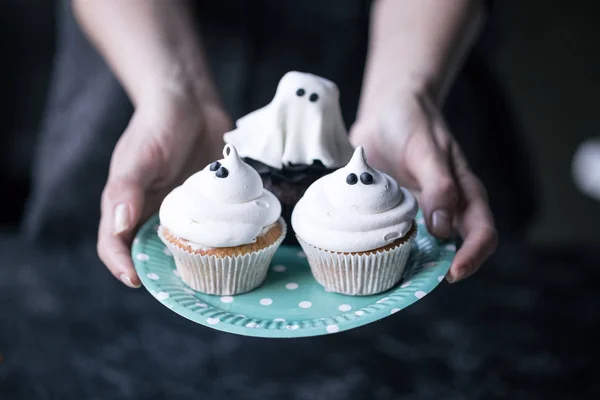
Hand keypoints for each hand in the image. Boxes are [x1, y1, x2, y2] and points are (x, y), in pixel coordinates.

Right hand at [97, 89, 232, 287]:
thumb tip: (119, 227)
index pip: (115, 244)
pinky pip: (212, 227)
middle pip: (151, 252)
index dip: (121, 265)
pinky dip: (221, 239)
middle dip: (162, 272)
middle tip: (181, 287)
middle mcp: (152, 213)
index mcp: (126, 205)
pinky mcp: (207, 203)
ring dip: (195, 260)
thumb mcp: (140, 156)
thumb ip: (127, 190)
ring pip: (184, 245)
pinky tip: (237, 246)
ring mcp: (181, 210)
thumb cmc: (157, 126)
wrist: (191, 103)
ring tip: (211, 274)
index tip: (137, 281)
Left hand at [350, 89, 497, 282]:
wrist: (386, 109)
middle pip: (453, 250)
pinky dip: (388, 250)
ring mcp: (420, 212)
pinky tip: (371, 257)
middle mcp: (446, 208)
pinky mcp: (396, 211)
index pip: (482, 233)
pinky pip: (397, 237)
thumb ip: (438, 184)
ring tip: (391, 279)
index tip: (451, 273)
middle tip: (413, 285)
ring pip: (423, 249)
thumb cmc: (412, 122)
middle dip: (437, 271)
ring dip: (412, 265)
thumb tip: (444, 228)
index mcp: (464, 193)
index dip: (472, 257)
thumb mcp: (426, 149)